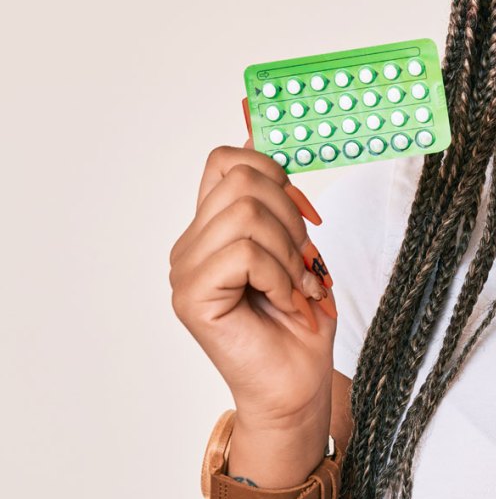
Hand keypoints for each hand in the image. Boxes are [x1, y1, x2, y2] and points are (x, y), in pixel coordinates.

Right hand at [167, 110, 337, 429]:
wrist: (300, 383)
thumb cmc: (301, 318)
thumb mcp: (298, 241)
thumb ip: (274, 189)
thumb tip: (254, 115)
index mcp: (212, 226)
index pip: (225, 160)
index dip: (273, 171)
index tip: (307, 213)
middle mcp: (191, 244)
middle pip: (241, 179)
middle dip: (291, 217)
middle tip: (306, 263)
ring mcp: (185, 270)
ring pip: (246, 214)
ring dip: (290, 252)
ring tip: (298, 288)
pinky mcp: (191, 296)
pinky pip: (245, 253)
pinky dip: (281, 276)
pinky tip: (287, 303)